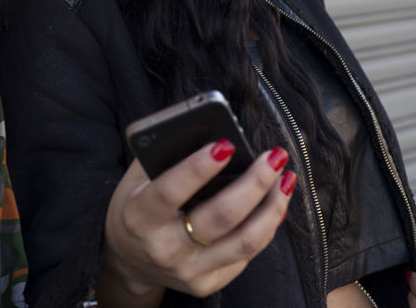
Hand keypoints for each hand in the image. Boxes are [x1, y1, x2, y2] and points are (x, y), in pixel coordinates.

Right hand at [97, 140, 295, 306]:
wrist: (129, 260)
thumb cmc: (136, 208)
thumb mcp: (137, 180)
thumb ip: (164, 157)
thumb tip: (209, 131)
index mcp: (139, 216)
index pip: (170, 191)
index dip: (199, 168)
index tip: (226, 144)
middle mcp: (164, 248)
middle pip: (221, 217)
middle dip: (254, 183)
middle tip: (274, 157)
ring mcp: (188, 270)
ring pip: (245, 241)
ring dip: (272, 207)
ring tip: (285, 179)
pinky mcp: (207, 284)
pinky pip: (247, 255)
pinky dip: (266, 226)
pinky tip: (274, 205)